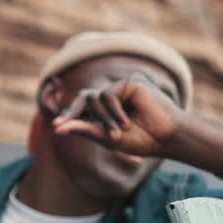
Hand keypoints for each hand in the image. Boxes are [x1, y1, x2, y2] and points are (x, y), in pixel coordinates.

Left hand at [51, 77, 183, 157]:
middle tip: (61, 124)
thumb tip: (55, 127)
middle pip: (84, 98)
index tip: (56, 126)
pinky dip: (113, 111)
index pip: (81, 108)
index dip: (68, 115)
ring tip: (117, 134)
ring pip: (94, 97)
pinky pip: (108, 94)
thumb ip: (83, 130)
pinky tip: (125, 123)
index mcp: (105, 110)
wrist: (167, 138)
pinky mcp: (130, 82)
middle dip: (73, 112)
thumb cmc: (142, 140)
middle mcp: (112, 97)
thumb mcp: (106, 138)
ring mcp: (121, 88)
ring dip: (102, 119)